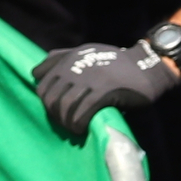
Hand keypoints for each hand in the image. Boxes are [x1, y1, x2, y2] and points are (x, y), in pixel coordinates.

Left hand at [36, 39, 179, 134]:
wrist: (146, 66)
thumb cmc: (115, 62)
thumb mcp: (85, 51)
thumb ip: (59, 58)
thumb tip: (35, 72)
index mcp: (68, 59)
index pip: (42, 86)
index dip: (46, 103)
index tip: (58, 112)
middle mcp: (75, 68)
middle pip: (51, 99)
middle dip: (55, 115)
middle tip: (66, 123)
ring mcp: (89, 80)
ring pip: (64, 107)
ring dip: (66, 122)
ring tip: (74, 128)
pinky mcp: (104, 92)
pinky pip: (81, 113)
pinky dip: (78, 124)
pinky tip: (82, 129)